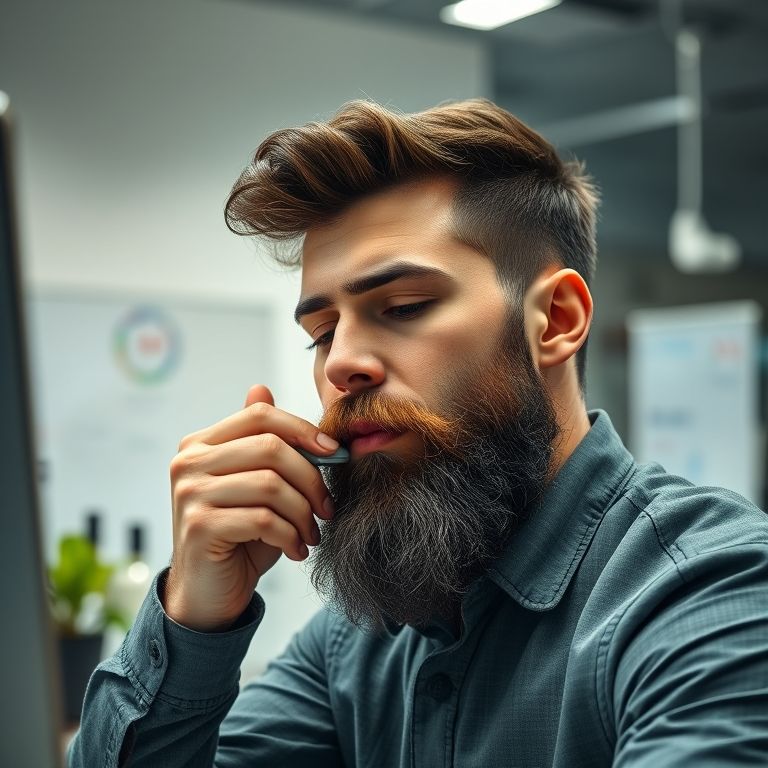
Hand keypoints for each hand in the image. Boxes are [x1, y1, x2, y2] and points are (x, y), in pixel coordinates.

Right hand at [163, 385, 336, 631]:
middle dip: (311, 478)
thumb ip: (259, 441)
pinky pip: (263, 519)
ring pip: (271, 485)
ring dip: (304, 513)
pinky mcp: (199, 525)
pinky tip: (297, 549)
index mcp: (201, 444)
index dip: (303, 429)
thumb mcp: (255, 483)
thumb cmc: (239, 534)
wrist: (209, 593)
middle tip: (327, 507)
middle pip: (271, 448)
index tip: (333, 452)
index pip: (260, 416)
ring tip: (312, 533)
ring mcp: (189, 493)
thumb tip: (260, 388)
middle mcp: (189, 463)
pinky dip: (291, 535)